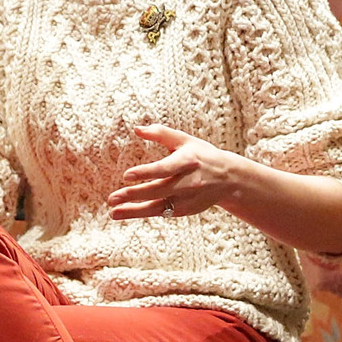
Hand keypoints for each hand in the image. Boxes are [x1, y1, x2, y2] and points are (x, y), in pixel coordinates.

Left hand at [107, 125, 239, 218]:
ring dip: (134, 211)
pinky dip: (143, 213)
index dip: (145, 172)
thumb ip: (161, 133)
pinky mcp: (185, 210)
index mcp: (188, 161)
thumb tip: (136, 128)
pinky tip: (125, 213)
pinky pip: (162, 213)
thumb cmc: (202, 155)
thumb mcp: (185, 140)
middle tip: (112, 198)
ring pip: (158, 207)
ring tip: (113, 212)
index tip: (126, 176)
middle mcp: (188, 182)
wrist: (229, 179)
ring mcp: (187, 199)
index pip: (164, 169)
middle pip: (158, 190)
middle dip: (134, 195)